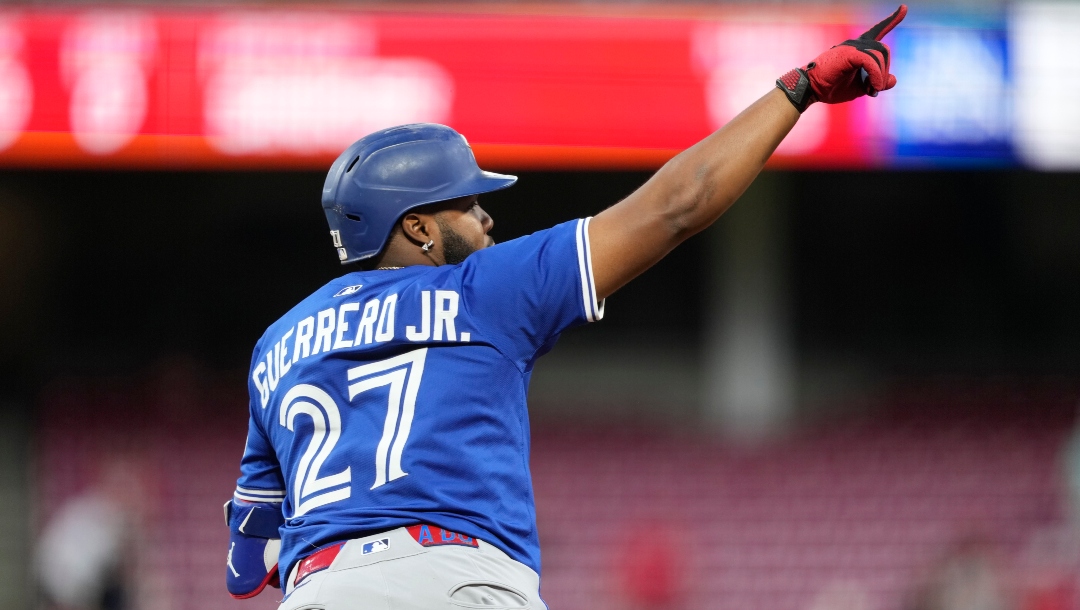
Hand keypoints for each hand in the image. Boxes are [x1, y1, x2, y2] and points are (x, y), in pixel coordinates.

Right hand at [777, 5, 906, 111]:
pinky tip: (873, 88)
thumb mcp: (860, 87)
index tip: (904, 8)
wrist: (811, 90)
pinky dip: (876, 76)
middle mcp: (855, 43)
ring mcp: (852, 46)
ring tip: (872, 90)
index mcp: (857, 48)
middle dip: (884, 70)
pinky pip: (871, 61)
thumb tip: (893, 80)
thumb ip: (876, 82)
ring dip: (880, 76)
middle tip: (874, 88)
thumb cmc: (831, 88)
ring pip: (880, 55)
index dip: (892, 20)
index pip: (878, 31)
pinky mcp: (849, 53)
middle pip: (883, 50)